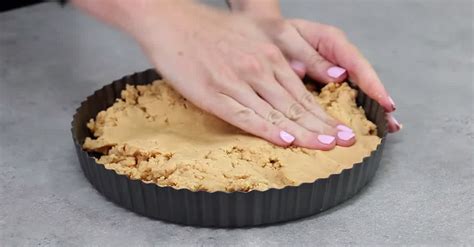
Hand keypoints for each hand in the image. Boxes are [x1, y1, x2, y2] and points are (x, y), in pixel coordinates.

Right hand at [135, 3, 358, 149]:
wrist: (172, 21)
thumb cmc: (211, 28)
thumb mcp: (254, 30)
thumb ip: (279, 52)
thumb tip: (303, 74)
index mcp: (269, 54)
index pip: (303, 93)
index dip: (325, 113)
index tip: (343, 129)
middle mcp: (259, 68)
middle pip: (296, 104)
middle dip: (324, 125)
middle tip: (348, 142)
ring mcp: (237, 81)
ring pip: (277, 111)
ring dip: (304, 131)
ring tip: (326, 146)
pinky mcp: (214, 93)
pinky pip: (245, 116)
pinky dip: (267, 129)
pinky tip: (284, 140)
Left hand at [245, 17, 400, 132]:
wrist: (257, 32)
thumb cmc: (271, 32)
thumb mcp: (287, 38)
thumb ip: (310, 56)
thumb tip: (339, 75)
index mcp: (330, 41)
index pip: (356, 63)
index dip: (372, 84)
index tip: (384, 102)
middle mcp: (336, 56)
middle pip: (363, 78)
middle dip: (378, 101)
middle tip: (392, 124)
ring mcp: (332, 69)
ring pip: (356, 89)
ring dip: (371, 109)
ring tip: (388, 127)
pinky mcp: (325, 81)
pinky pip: (342, 96)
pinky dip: (354, 110)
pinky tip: (363, 125)